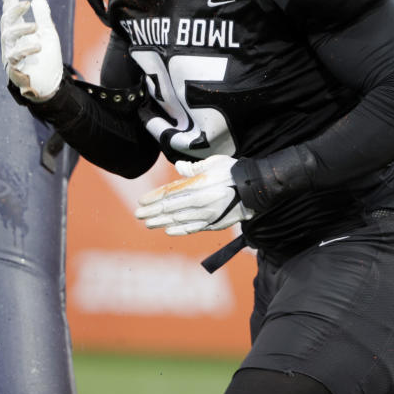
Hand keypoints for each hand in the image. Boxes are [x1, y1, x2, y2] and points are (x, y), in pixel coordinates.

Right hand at [0, 0, 62, 101]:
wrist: (52, 84)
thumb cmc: (47, 60)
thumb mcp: (48, 34)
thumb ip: (42, 17)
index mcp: (19, 33)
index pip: (11, 13)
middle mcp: (12, 43)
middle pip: (6, 24)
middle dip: (13, 11)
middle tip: (25, 3)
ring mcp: (12, 57)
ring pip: (8, 40)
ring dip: (22, 31)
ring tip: (37, 28)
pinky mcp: (15, 71)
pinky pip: (14, 61)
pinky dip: (24, 53)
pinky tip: (37, 47)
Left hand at [135, 155, 253, 235]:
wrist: (255, 188)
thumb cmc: (233, 172)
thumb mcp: (213, 163)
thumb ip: (193, 169)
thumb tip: (178, 167)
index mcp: (197, 184)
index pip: (170, 192)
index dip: (154, 198)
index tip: (141, 202)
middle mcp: (199, 201)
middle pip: (170, 207)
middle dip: (152, 211)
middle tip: (138, 215)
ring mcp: (206, 214)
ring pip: (178, 219)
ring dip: (161, 221)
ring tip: (149, 223)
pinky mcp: (213, 223)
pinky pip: (193, 228)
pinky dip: (180, 229)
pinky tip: (169, 230)